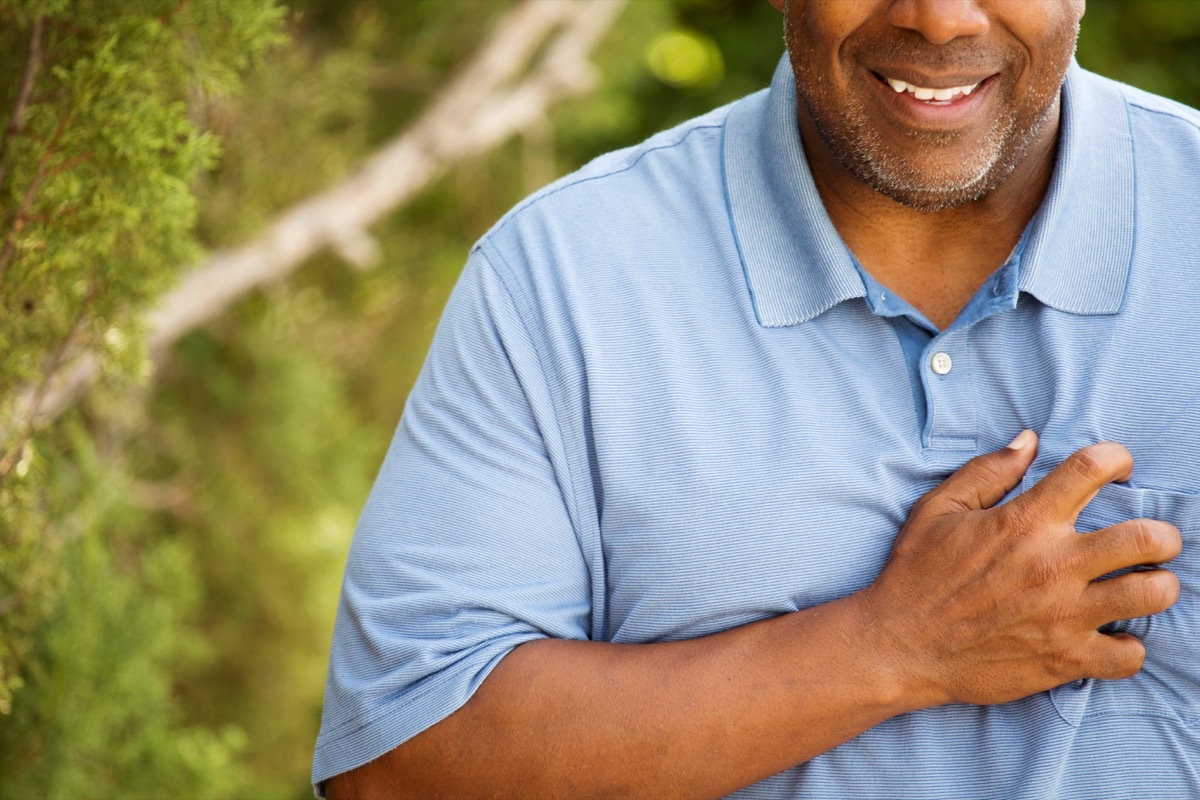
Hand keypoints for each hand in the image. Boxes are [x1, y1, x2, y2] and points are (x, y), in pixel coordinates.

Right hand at [858, 431, 1182, 708]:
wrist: (898, 646)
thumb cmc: (915, 574)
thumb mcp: (937, 510)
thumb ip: (987, 472)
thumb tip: (1028, 441)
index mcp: (1024, 522)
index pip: (1091, 469)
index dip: (1115, 458)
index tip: (1116, 467)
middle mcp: (1053, 564)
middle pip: (1147, 538)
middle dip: (1161, 534)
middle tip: (1150, 540)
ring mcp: (1064, 615)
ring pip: (1153, 595)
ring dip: (1157, 587)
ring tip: (1142, 585)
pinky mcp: (1065, 659)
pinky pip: (1129, 655)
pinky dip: (1128, 646)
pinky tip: (1112, 635)